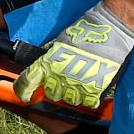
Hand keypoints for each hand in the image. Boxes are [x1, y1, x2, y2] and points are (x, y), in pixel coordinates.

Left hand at [13, 2, 133, 109]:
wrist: (111, 30)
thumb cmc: (86, 30)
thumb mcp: (61, 40)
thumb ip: (51, 54)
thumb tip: (44, 59)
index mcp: (48, 62)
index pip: (27, 81)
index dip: (22, 90)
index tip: (24, 94)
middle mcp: (59, 77)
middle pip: (50, 93)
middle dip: (54, 87)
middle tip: (63, 77)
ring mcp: (77, 85)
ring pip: (68, 99)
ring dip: (71, 92)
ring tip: (79, 80)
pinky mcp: (94, 90)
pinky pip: (86, 102)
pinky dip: (87, 97)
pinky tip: (90, 87)